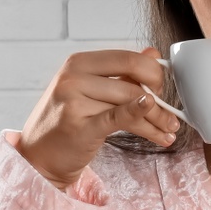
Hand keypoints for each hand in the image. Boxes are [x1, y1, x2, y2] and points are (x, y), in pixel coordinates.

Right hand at [16, 47, 180, 188]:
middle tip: (171, 117)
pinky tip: (159, 132)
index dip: (153, 73)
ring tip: (168, 132)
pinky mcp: (79, 126)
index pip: (127, 59)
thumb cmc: (67, 121)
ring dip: (156, 121)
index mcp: (78, 62)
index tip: (162, 89)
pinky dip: (142, 121)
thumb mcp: (90, 89)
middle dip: (160, 101)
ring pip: (131, 104)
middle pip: (133, 83)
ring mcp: (73, 100)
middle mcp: (73, 77)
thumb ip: (121, 73)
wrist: (39, 156)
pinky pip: (119, 118)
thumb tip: (153, 53)